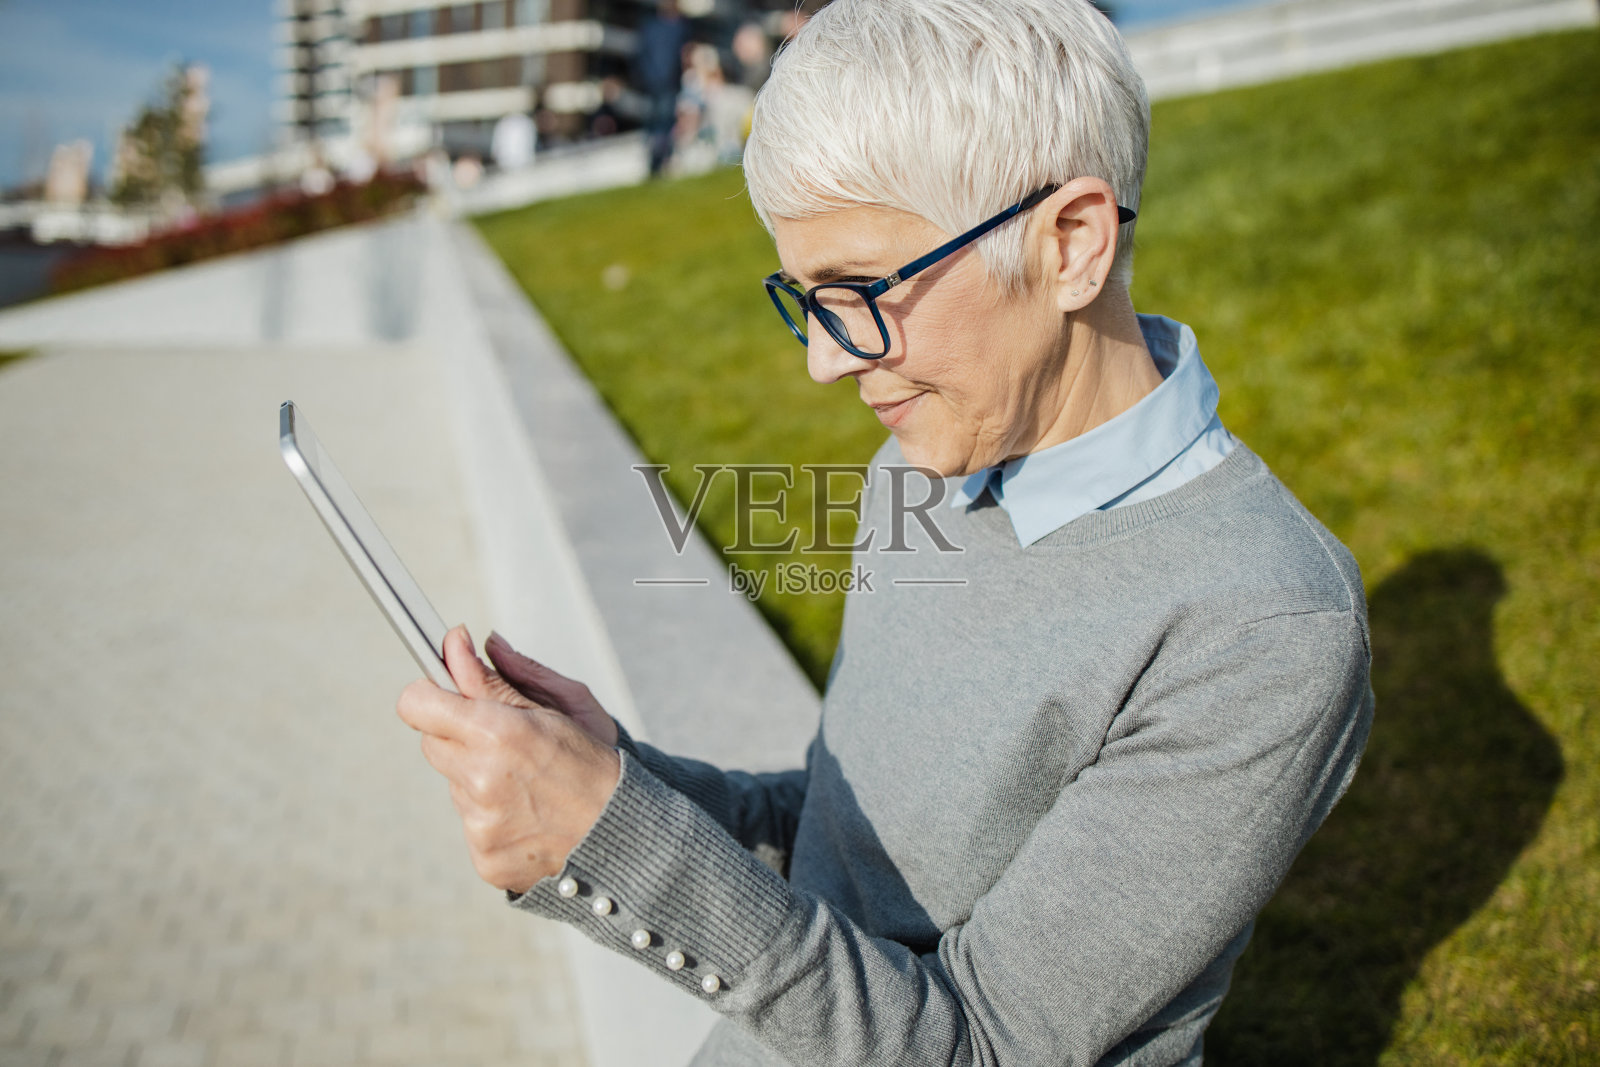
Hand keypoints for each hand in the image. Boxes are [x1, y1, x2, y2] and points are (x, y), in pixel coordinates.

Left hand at [396, 626, 620, 892]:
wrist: (624, 831)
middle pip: (431, 744)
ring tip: (528, 785)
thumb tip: (455, 644)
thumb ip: (495, 677)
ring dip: (480, 779)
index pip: (416, 704)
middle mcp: (480, 780)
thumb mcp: (557, 705)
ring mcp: (480, 825)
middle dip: (461, 737)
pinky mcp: (484, 857)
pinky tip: (529, 816)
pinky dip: (494, 819)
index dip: (430, 695)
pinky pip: (470, 825)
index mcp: (497, 733)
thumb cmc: (595, 760)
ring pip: (454, 786)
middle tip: (507, 743)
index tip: (446, 696)